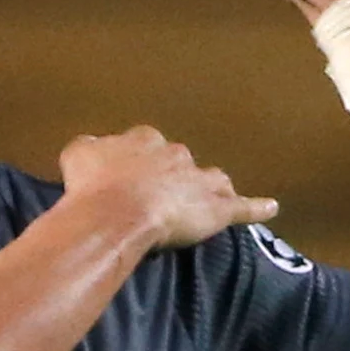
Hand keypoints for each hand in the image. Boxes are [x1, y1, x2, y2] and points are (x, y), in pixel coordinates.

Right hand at [57, 128, 276, 251]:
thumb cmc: (92, 185)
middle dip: (174, 176)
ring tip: (207, 199)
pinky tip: (271, 208)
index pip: (147, 143)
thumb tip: (93, 148)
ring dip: (209, 188)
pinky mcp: (217, 209)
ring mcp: (200, 180)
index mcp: (145, 139)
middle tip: (160, 198)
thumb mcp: (78, 154)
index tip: (129, 178)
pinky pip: (242, 208)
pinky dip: (256, 208)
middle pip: (181, 161)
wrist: (117, 212)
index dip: (140, 162)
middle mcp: (176, 154)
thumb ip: (90, 148)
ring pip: (212, 179)